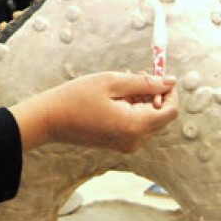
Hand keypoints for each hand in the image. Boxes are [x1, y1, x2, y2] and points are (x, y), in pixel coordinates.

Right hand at [11, 72, 177, 153]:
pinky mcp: (119, 144)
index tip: (157, 75)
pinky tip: (114, 98)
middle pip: (161, 116)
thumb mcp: (111, 82)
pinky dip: (132, 110)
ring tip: (119, 86)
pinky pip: (137, 126)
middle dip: (154, 95)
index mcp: (135, 126)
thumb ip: (144, 83)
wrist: (49, 120)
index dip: (169, 91)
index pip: (170, 111)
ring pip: (149, 120)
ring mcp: (127, 145)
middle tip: (135, 75)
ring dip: (142, 101)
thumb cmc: (76, 97)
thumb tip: (170, 82)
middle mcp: (135, 140)